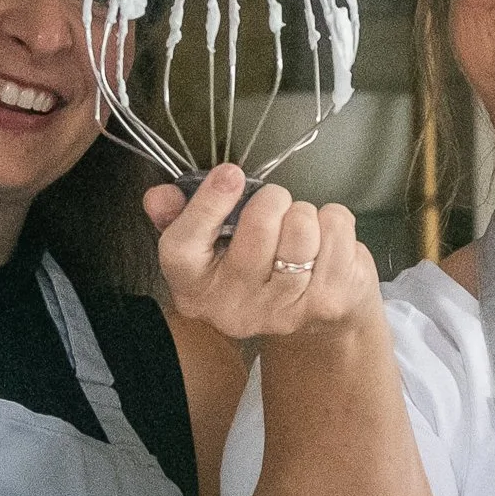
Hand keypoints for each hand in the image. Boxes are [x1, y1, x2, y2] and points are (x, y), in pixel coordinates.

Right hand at [145, 164, 379, 342]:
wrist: (312, 320)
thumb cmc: (255, 267)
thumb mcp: (208, 243)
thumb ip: (178, 214)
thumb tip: (159, 197)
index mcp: (193, 287)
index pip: (184, 245)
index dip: (207, 204)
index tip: (230, 175)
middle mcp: (232, 307)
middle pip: (257, 227)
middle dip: (272, 199)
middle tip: (274, 206)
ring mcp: (281, 310)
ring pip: (301, 227)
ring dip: (304, 213)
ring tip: (298, 229)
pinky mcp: (325, 303)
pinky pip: (335, 230)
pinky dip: (334, 221)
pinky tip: (325, 242)